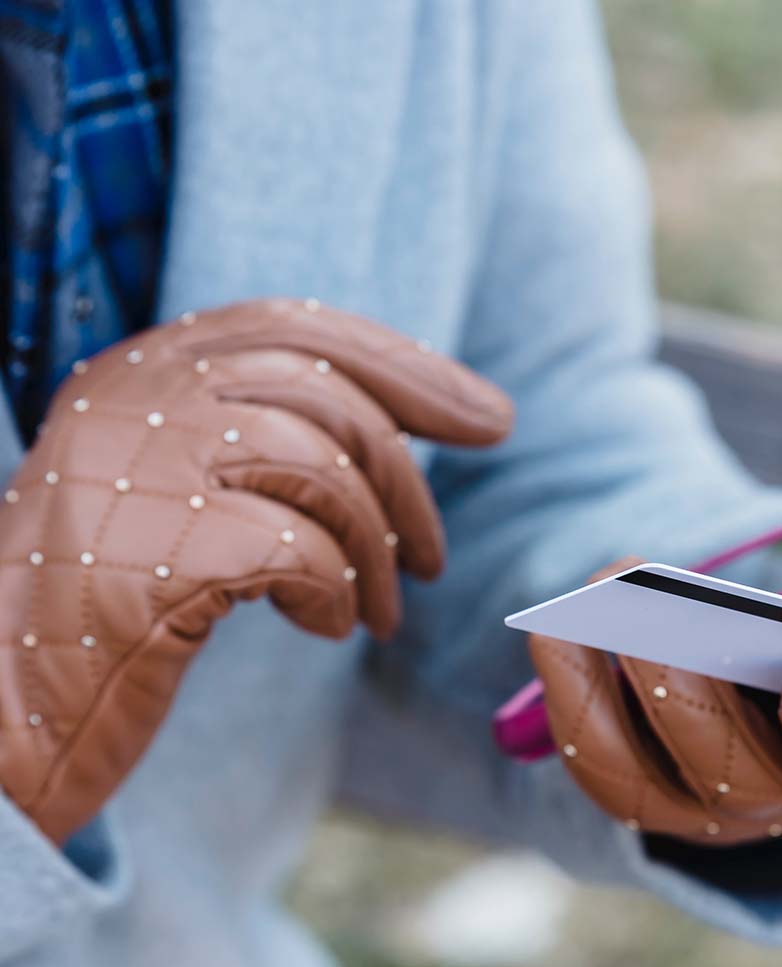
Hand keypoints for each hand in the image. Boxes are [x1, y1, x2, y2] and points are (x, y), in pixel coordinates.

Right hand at [0, 298, 511, 842]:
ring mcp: (139, 466)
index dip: (410, 370)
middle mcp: (133, 398)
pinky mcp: (154, 550)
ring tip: (377, 615)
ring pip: (324, 466)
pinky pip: (300, 548)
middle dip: (409, 482)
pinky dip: (334, 593)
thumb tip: (405, 434)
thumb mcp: (171, 499)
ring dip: (376, 553)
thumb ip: (258, 448)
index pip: (297, 330)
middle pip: (327, 395)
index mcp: (138, 373)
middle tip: (436, 560)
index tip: (489, 418)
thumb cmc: (99, 611)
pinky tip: (321, 628)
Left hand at [529, 333, 781, 844]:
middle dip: (761, 688)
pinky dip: (583, 707)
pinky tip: (559, 638)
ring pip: (710, 775)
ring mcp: (747, 802)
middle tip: (689, 622)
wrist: (750, 671)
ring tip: (613, 604)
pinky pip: (618, 776)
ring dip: (660, 689)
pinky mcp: (663, 803)